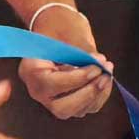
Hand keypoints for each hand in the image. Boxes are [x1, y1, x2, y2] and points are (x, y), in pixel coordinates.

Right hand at [19, 3, 113, 118]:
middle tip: (104, 74)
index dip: (76, 78)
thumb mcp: (67, 33)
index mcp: (30, 71)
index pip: (51, 84)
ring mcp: (54, 100)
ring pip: (77, 111)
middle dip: (87, 93)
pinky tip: (107, 77)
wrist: (59, 29)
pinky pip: (87, 108)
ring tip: (108, 71)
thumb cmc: (60, 27)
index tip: (96, 66)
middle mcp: (39, 91)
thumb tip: (99, 63)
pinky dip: (101, 95)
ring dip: (97, 93)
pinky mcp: (70, 102)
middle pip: (62, 108)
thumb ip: (82, 50)